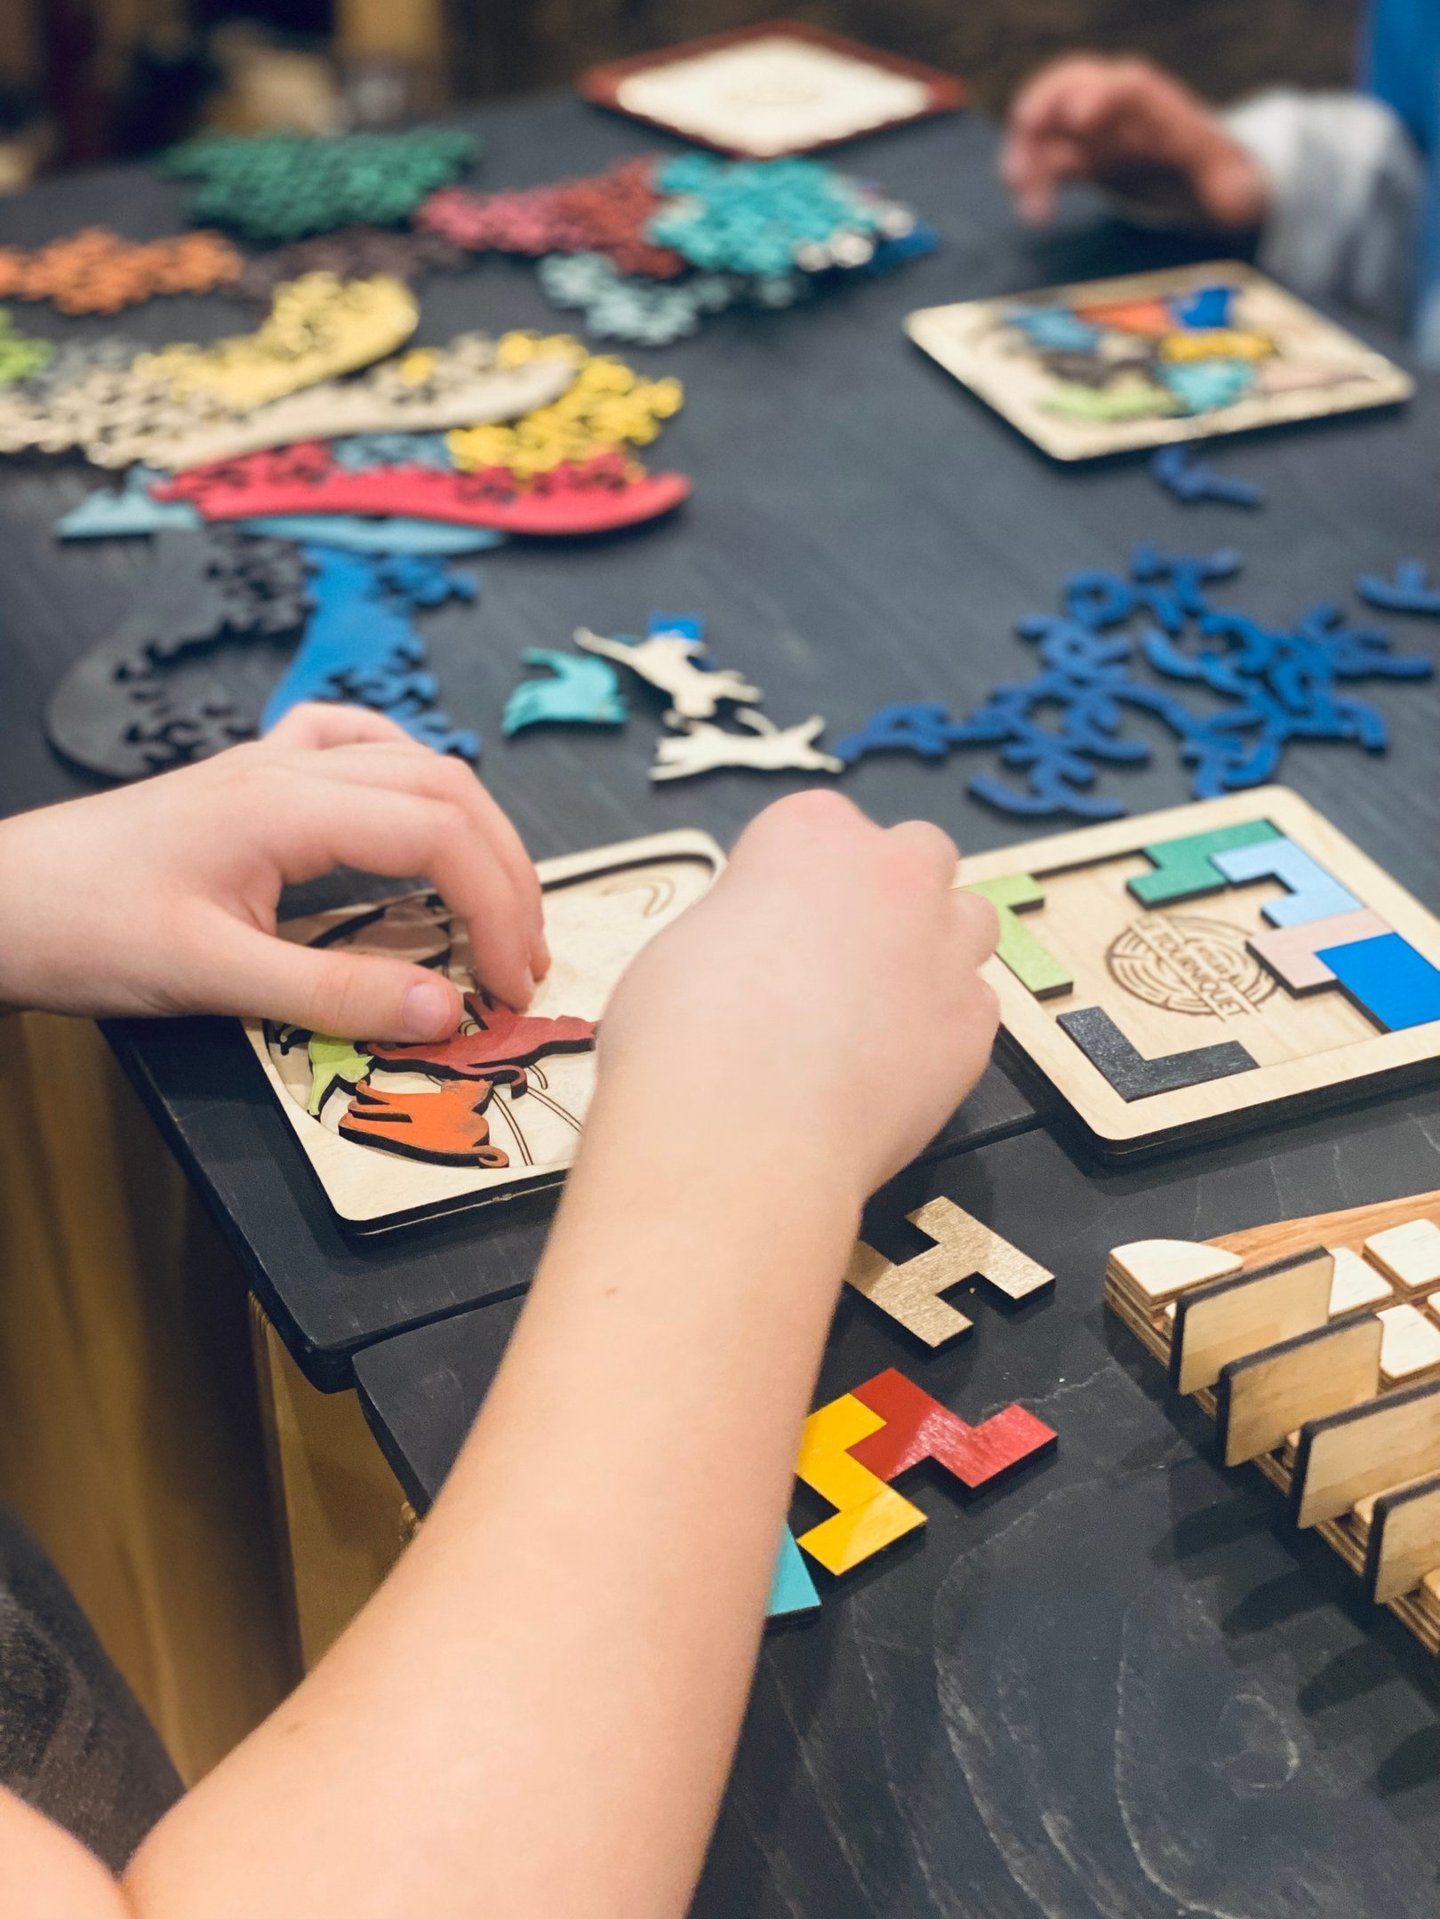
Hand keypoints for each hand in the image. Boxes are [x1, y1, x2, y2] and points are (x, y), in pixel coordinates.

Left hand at [0, 705, 546, 1039]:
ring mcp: (271, 765)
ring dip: (473, 832)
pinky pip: (353, 745)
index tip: (510, 986)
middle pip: (448, 792)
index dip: (498, 909)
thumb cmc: (79, 929)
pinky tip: (415, 810)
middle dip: (506, 875)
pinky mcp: (251, 781)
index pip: (440, 836)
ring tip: (498, 904)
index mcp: (287, 805)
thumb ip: (336, 996)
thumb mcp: (211, 978)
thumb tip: (447, 1012)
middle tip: (524, 961)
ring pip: (415, 765)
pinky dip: (407, 776)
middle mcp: (291, 768)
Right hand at [593, 791, 999, 1202]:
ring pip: (970, 920)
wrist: (741, 1135)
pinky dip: (940, 1029)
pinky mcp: (973, 1026)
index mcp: (810, 833)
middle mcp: (893, 873)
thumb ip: (744, 928)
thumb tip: (758, 957)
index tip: (774, 924)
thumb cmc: (681, 1034)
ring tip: (880, 1010)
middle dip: (891, 892)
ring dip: (935, 948)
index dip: (797, 878)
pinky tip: (891, 1070)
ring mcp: (944, 947)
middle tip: (841, 958)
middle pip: (918, 853)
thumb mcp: (685, 945)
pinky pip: (972, 1008)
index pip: (821, 827)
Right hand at [1001, 55, 1268, 227]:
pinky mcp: (1075, 153)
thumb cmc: (1217, 173)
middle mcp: (1117, 105)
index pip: (1127, 87)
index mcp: (1158, 105)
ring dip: (1025, 150)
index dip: (1100, 96)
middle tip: (1023, 133)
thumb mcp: (1232, 182)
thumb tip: (1235, 199)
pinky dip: (1029, 178)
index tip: (1079, 119)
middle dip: (1042, 104)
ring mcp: (1090, 127)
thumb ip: (1232, 188)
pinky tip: (1034, 211)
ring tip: (1020, 193)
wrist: (1199, 175)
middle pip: (1071, 84)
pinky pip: (1041, 155)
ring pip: (1045, 120)